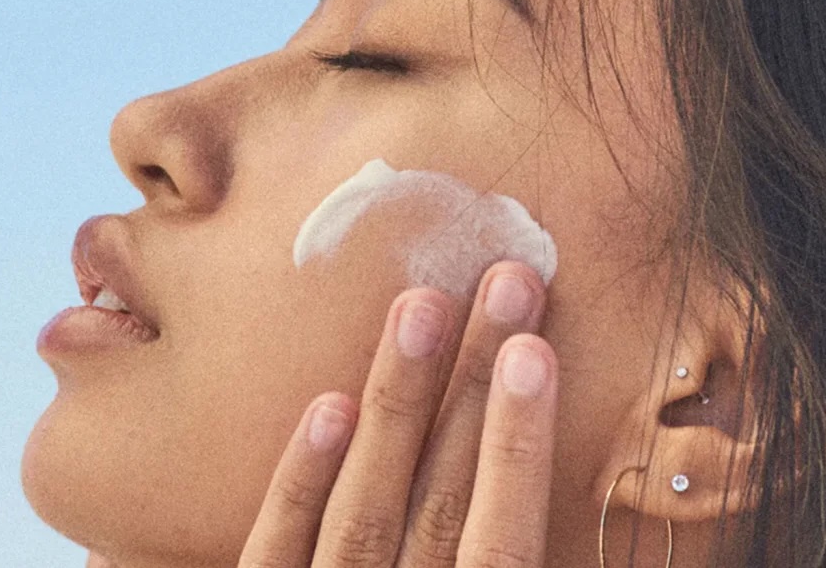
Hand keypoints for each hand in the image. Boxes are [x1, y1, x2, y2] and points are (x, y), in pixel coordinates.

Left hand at [239, 260, 554, 566]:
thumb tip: (549, 489)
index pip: (504, 544)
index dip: (520, 449)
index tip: (534, 350)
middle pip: (441, 502)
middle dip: (473, 388)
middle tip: (506, 284)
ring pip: (363, 508)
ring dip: (395, 404)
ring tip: (420, 308)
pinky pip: (276, 550)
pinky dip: (304, 480)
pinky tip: (329, 405)